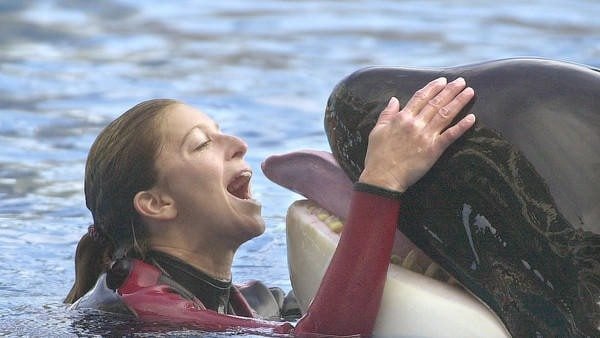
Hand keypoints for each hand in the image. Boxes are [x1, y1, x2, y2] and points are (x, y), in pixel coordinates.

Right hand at [359, 77, 474, 191]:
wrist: (382, 177)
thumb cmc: (377, 156)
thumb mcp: (377, 131)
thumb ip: (386, 114)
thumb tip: (394, 99)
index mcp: (402, 118)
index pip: (420, 97)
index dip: (432, 87)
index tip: (442, 80)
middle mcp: (415, 123)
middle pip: (436, 103)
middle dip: (450, 90)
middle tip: (461, 81)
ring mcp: (426, 136)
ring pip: (445, 114)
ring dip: (459, 102)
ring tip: (469, 92)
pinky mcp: (433, 150)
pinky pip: (450, 135)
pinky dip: (461, 126)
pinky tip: (471, 118)